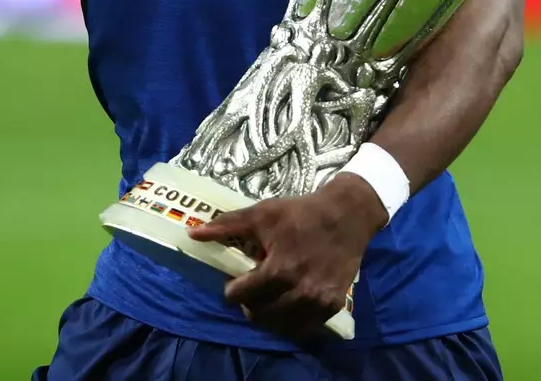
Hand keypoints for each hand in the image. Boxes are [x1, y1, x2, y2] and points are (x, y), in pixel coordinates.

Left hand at [187, 174, 387, 341]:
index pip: (242, 296)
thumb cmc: (301, 213)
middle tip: (249, 291)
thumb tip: (193, 233)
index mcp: (280, 269)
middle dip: (249, 305)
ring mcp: (319, 301)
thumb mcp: (262, 214)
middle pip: (259, 315)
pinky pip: (305, 328)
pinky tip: (286, 307)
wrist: (347, 215)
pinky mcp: (333, 305)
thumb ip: (226, 225)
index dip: (232, 290)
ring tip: (266, 300)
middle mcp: (300, 291)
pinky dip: (291, 323)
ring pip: (282, 327)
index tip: (234, 282)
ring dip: (269, 317)